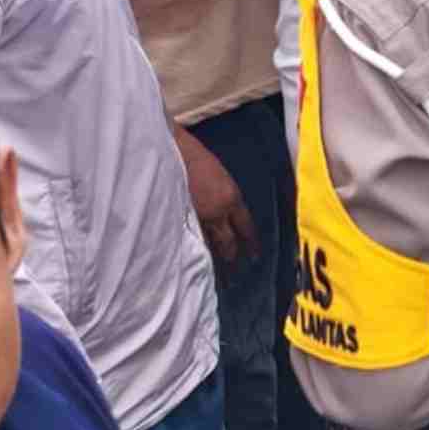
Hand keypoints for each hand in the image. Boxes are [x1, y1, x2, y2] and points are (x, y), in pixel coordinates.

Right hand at [174, 124, 255, 263]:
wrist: (173, 150)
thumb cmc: (196, 157)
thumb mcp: (220, 176)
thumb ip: (225, 198)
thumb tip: (227, 214)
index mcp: (231, 197)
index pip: (246, 227)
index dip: (251, 243)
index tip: (256, 257)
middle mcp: (218, 212)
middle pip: (228, 242)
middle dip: (233, 258)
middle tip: (236, 275)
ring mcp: (196, 218)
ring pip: (209, 246)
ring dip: (214, 262)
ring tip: (217, 279)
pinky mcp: (178, 220)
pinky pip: (189, 241)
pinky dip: (193, 252)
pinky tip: (192, 263)